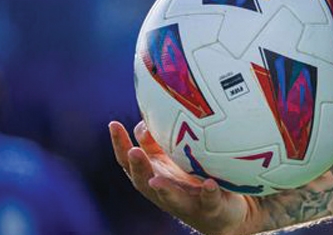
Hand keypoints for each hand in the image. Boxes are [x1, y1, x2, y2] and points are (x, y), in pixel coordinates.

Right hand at [108, 119, 255, 234]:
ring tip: (156, 180)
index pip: (130, 161)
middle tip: (133, 151)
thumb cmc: (191, 179)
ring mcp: (186, 202)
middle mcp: (164, 191)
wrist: (218, 212)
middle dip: (138, 167)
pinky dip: (208, 193)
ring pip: (171, 198)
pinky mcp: (209, 208)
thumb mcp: (172, 158)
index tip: (114, 124)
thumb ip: (157, 142)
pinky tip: (209, 184)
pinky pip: (208, 201)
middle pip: (145, 182)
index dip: (120, 145)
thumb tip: (146, 119)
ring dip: (163, 189)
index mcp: (154, 175)